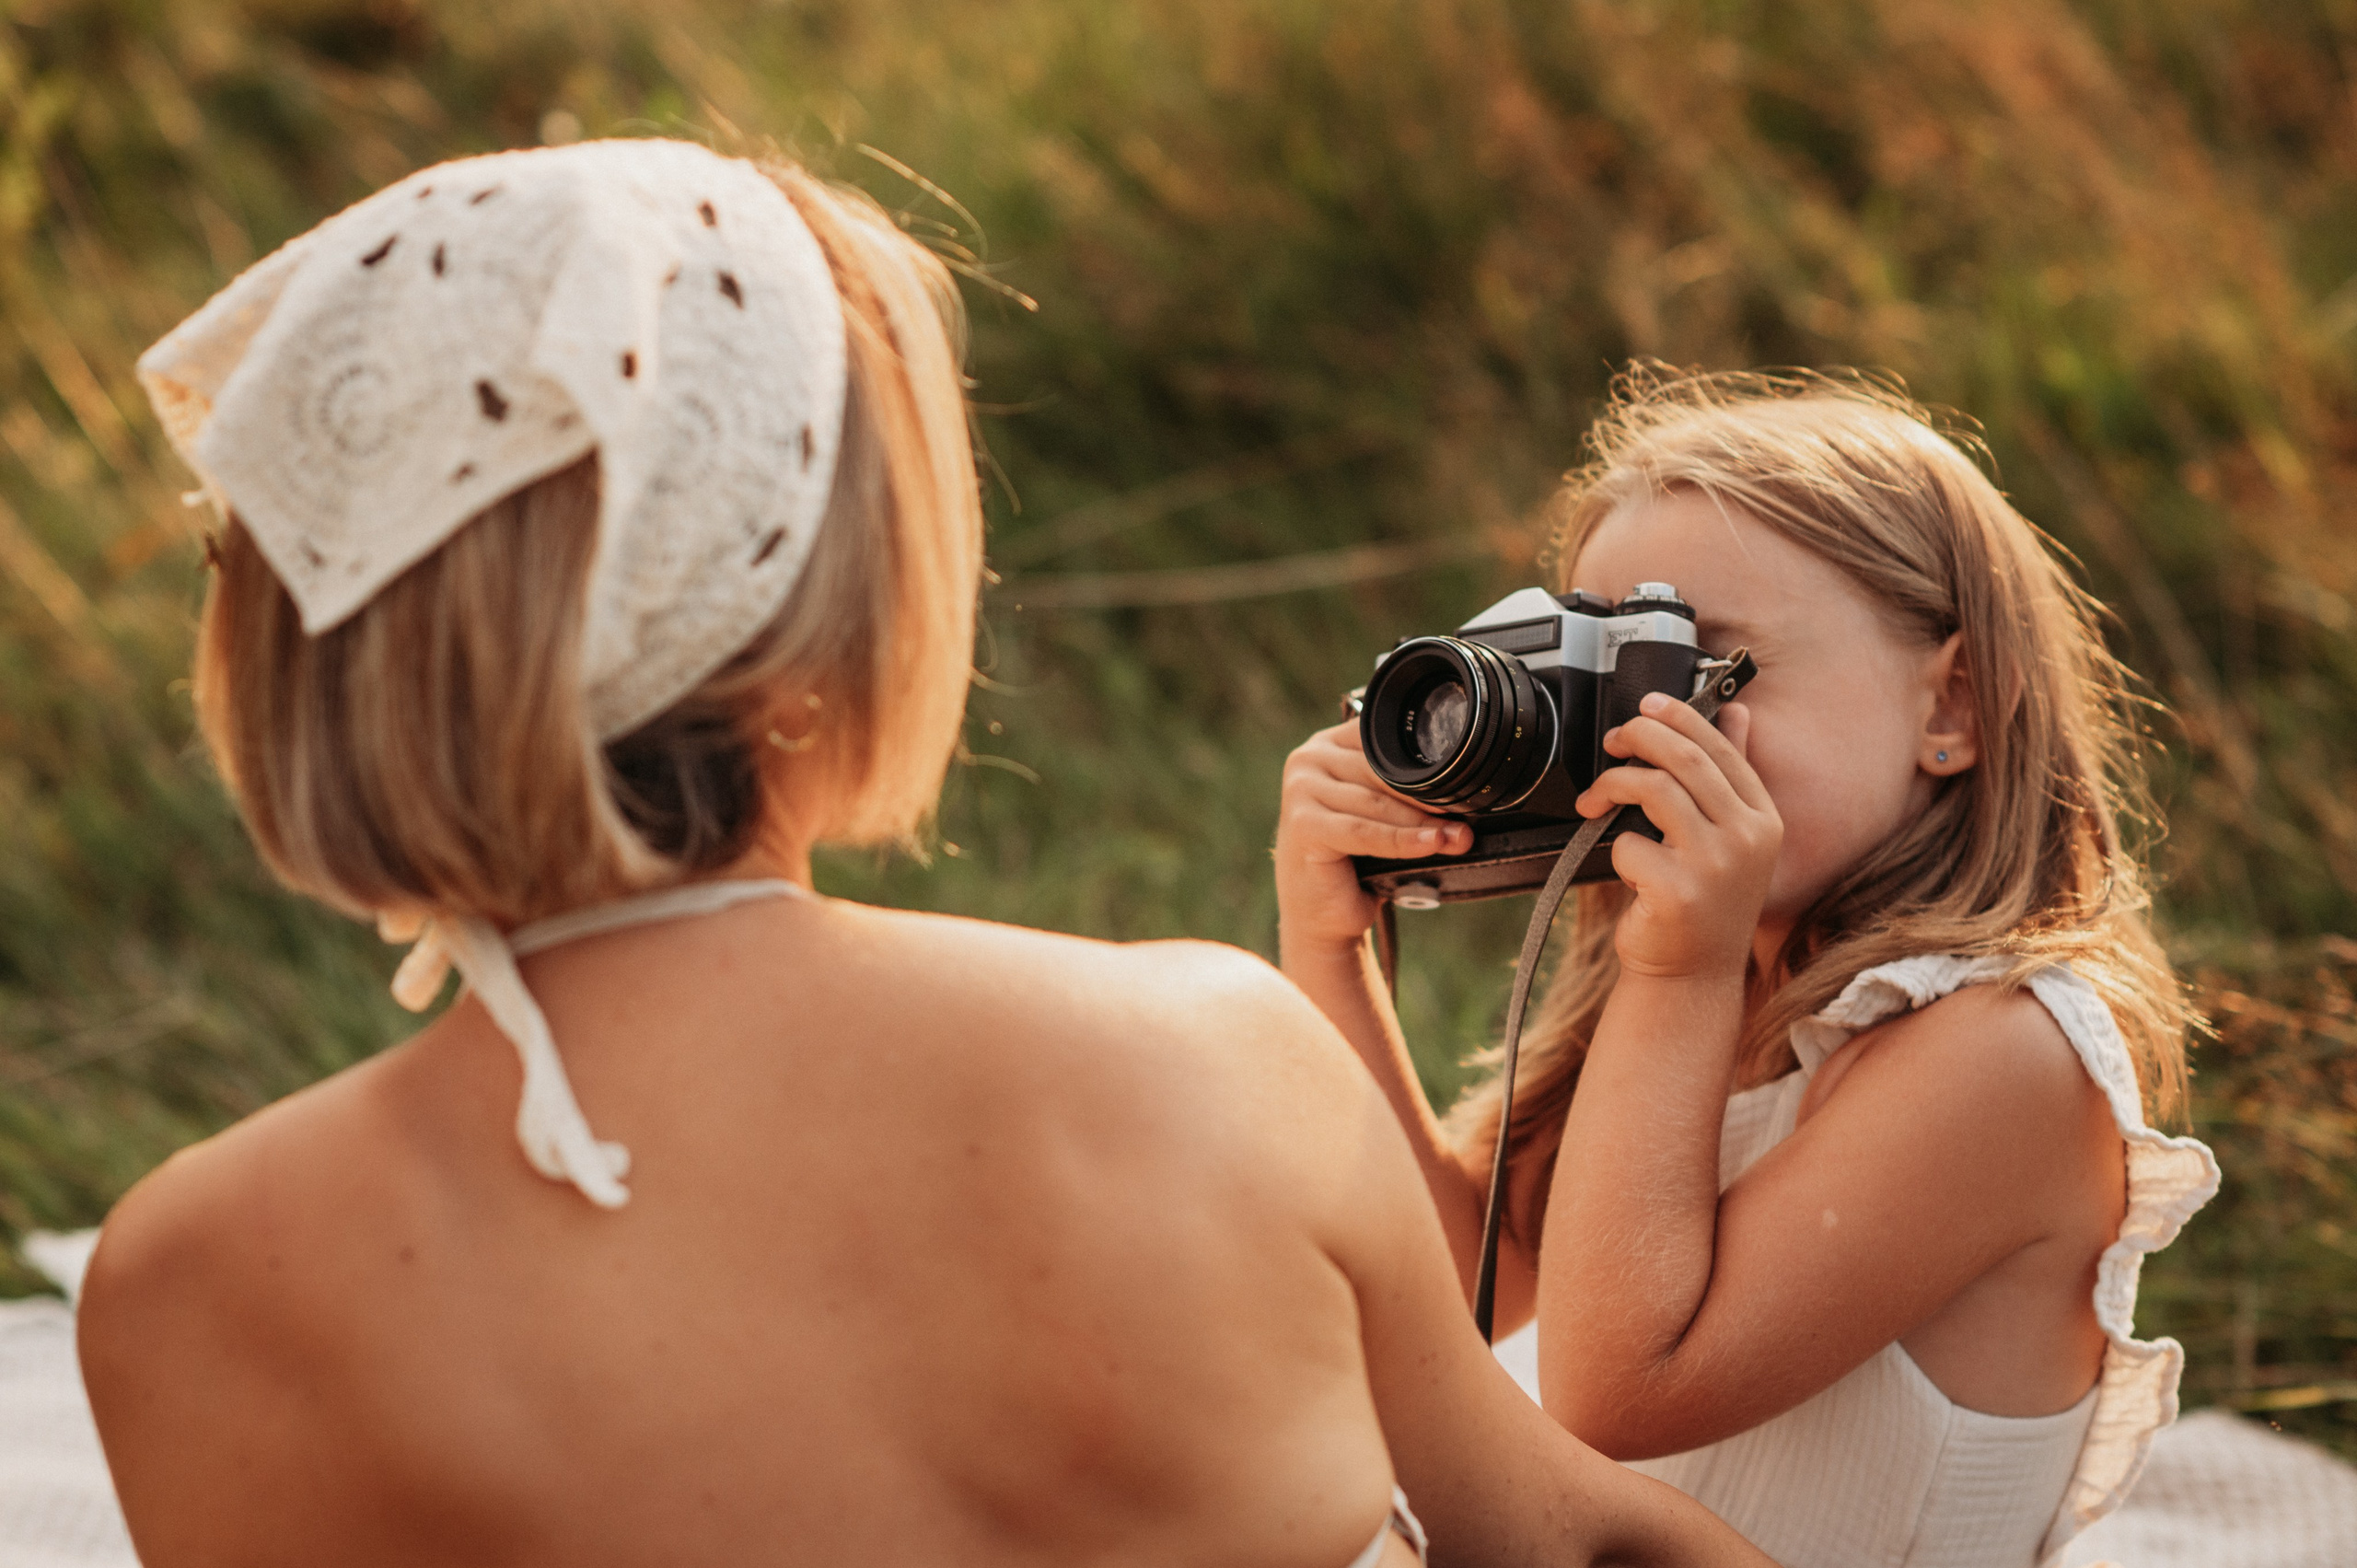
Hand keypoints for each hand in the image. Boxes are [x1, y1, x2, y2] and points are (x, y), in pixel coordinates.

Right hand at [1275, 721, 1472, 953]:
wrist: (1321, 911)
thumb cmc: (1354, 860)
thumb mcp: (1382, 815)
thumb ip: (1405, 792)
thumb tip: (1466, 793)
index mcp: (1329, 745)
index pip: (1386, 744)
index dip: (1427, 764)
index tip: (1466, 783)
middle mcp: (1309, 759)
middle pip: (1381, 773)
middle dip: (1429, 796)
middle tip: (1468, 815)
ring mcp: (1300, 790)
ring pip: (1376, 803)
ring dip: (1422, 822)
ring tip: (1458, 836)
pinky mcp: (1303, 825)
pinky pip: (1363, 832)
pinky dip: (1401, 840)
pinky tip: (1430, 844)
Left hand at [1574, 697, 1779, 978]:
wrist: (1690, 977)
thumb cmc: (1701, 903)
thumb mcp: (1727, 837)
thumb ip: (1729, 776)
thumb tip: (1736, 711)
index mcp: (1763, 820)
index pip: (1721, 749)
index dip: (1681, 717)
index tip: (1648, 704)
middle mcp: (1748, 839)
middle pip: (1686, 759)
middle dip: (1641, 736)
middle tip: (1614, 739)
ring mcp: (1716, 866)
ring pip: (1654, 790)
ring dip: (1614, 784)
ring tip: (1595, 799)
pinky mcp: (1679, 892)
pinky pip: (1628, 844)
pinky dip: (1614, 850)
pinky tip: (1626, 870)